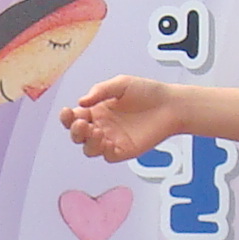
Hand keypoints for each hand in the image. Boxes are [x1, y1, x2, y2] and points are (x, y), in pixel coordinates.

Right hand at [60, 76, 187, 164]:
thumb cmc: (148, 92)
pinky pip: (107, 155)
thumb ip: (100, 91)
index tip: (67, 112)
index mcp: (97, 110)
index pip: (75, 117)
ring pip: (89, 148)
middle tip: (81, 123)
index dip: (67, 117)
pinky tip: (105, 140)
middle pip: (78, 135)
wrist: (171, 105)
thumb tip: (81, 103)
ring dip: (87, 141)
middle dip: (75, 131)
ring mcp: (112, 140)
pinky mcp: (124, 150)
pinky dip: (102, 150)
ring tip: (95, 131)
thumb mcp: (121, 84)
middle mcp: (102, 126)